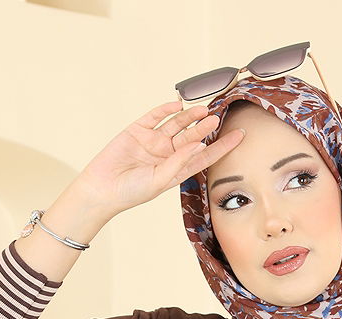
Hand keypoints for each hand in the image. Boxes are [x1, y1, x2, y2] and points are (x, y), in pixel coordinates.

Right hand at [75, 98, 244, 218]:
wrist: (102, 189)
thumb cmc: (131, 192)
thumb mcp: (159, 180)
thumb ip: (178, 162)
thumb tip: (199, 145)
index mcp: (176, 169)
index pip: (204, 156)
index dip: (222, 147)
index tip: (239, 137)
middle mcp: (167, 154)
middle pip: (192, 137)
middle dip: (205, 128)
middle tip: (217, 118)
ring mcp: (153, 141)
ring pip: (176, 125)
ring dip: (189, 117)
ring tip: (202, 110)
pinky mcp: (138, 131)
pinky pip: (155, 117)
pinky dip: (165, 109)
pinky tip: (176, 104)